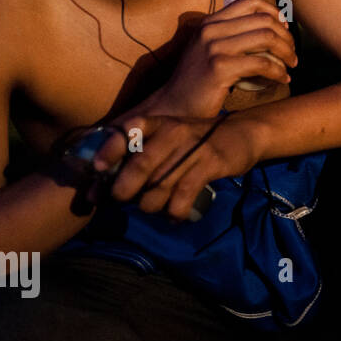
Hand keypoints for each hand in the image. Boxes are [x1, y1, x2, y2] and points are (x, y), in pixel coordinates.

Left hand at [91, 113, 266, 221]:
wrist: (243, 133)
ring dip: (150, 205)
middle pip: (141, 163)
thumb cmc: (198, 139)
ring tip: (151, 208)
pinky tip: (174, 216)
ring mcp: (193, 148)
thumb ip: (144, 153)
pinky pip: (184, 194)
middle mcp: (173, 131)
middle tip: (120, 201)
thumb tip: (110, 183)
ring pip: (160, 185)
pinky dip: (174, 211)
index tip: (97, 168)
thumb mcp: (170, 136)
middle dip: (124, 188)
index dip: (110, 149)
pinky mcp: (211, 163)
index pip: (129, 131)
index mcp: (159, 123)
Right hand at [141, 0, 296, 118]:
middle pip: (264, 20)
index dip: (274, 12)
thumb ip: (231, 36)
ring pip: (267, 38)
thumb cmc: (197, 81)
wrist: (174, 106)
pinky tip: (283, 79)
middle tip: (293, 53)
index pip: (250, 0)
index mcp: (210, 22)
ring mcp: (214, 47)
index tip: (285, 29)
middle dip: (286, 37)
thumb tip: (271, 28)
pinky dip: (278, 71)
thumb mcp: (209, 50)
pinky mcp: (220, 67)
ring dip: (286, 53)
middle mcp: (211, 30)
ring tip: (292, 65)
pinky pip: (262, 63)